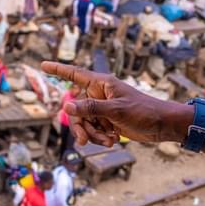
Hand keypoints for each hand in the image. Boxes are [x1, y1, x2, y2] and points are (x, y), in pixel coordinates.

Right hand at [40, 62, 185, 146]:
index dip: (58, 70)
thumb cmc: (144, 111)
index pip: (75, 74)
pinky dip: (100, 137)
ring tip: (108, 140)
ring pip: (84, 123)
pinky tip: (113, 140)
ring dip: (92, 134)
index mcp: (101, 84)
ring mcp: (103, 109)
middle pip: (76, 109)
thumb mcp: (116, 110)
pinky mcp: (107, 122)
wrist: (162, 126)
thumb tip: (66, 106)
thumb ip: (91, 109)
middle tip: (84, 141)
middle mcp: (99, 95)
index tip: (42, 64)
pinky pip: (93, 130)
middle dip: (80, 126)